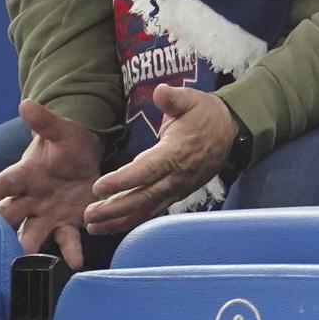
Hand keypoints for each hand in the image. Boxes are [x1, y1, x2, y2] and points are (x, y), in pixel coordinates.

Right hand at [0, 99, 102, 268]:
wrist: (84, 156)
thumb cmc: (65, 143)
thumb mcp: (59, 131)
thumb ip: (44, 121)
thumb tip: (27, 103)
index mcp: (23, 175)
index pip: (2, 184)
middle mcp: (29, 198)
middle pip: (9, 215)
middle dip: (2, 227)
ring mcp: (46, 213)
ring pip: (31, 233)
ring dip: (28, 246)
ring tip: (26, 261)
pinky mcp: (66, 223)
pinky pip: (66, 239)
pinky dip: (70, 251)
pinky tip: (75, 262)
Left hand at [82, 86, 236, 236]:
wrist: (231, 130)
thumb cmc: (205, 114)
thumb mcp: (191, 99)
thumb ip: (173, 98)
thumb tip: (160, 91)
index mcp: (176, 152)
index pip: (147, 170)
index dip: (122, 180)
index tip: (98, 187)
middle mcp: (178, 175)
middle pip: (144, 197)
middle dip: (115, 208)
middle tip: (88, 215)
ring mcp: (179, 187)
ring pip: (148, 209)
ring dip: (121, 220)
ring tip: (94, 228)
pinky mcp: (179, 193)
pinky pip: (155, 210)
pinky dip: (134, 220)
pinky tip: (114, 225)